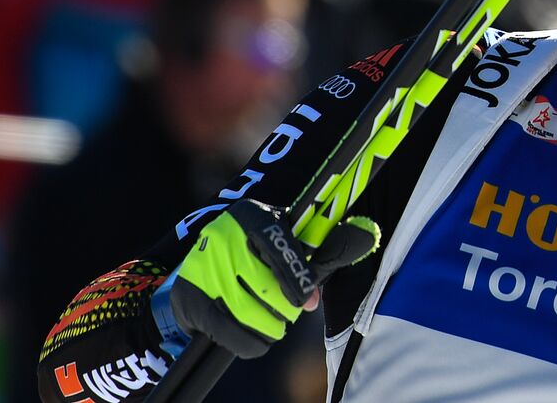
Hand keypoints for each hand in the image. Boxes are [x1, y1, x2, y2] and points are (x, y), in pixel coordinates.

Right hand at [170, 200, 378, 357]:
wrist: (206, 268)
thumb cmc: (263, 256)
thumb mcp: (292, 245)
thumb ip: (329, 248)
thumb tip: (369, 236)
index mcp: (252, 214)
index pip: (278, 248)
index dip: (297, 281)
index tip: (307, 302)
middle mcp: (222, 236)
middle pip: (266, 289)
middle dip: (285, 309)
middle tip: (290, 311)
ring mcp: (201, 268)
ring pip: (250, 315)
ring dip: (270, 327)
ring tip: (273, 321)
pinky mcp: (188, 298)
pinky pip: (229, 334)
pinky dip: (250, 342)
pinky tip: (255, 334)